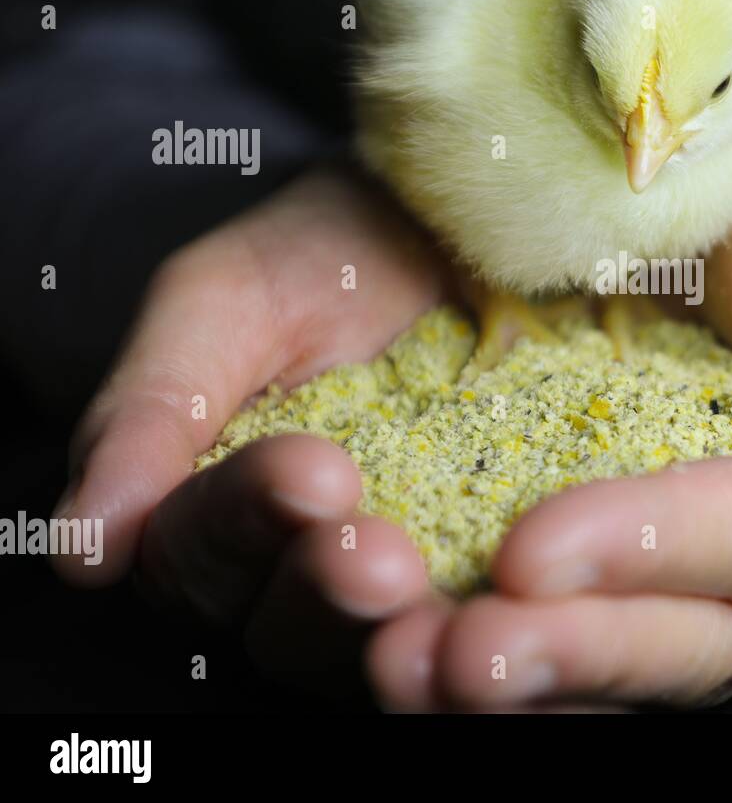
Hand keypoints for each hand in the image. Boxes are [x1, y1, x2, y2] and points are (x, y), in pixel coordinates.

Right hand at [52, 168, 453, 705]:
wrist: (447, 223)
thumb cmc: (319, 255)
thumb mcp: (222, 305)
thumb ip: (153, 412)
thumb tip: (82, 552)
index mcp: (217, 515)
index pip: (202, 550)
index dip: (247, 519)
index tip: (310, 472)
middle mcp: (302, 563)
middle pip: (287, 622)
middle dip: (326, 589)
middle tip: (382, 560)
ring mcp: (407, 569)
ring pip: (380, 639)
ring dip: (400, 624)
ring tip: (436, 582)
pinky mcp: (493, 560)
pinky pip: (486, 609)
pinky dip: (494, 611)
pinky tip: (518, 602)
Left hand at [428, 89, 731, 708]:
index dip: (653, 549)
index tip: (531, 552)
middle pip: (696, 634)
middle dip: (577, 647)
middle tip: (455, 654)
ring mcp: (722, 576)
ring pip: (636, 653)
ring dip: (531, 673)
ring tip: (409, 668)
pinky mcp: (648, 560)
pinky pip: (588, 619)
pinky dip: (515, 633)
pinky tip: (417, 645)